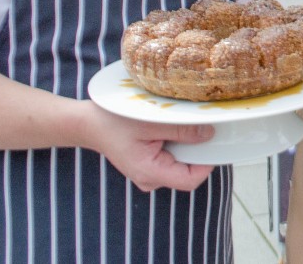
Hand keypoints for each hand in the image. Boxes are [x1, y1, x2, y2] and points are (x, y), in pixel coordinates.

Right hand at [80, 103, 215, 191]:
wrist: (89, 122)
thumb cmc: (114, 121)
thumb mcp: (151, 122)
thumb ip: (181, 130)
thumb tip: (209, 134)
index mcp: (150, 173)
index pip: (190, 180)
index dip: (207, 162)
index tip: (213, 140)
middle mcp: (150, 179)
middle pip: (187, 171)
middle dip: (196, 150)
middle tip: (198, 125)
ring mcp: (148, 173)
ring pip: (179, 164)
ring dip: (184, 145)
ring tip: (177, 124)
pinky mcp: (147, 164)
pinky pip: (170, 159)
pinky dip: (174, 144)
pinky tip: (167, 128)